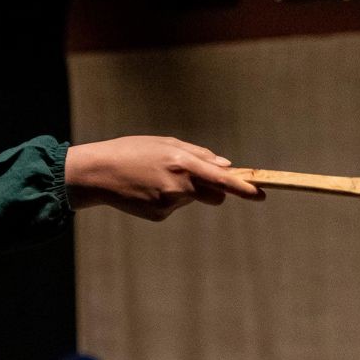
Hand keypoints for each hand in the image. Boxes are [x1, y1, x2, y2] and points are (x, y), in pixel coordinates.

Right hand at [65, 136, 263, 220]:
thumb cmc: (132, 151)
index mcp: (182, 163)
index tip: (261, 195)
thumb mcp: (165, 143)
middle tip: (190, 177)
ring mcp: (169, 203)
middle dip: (213, 190)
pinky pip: (174, 208)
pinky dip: (166, 200)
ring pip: (191, 199)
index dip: (244, 189)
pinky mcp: (159, 215)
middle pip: (214, 196)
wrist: (98, 173)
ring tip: (155, 178)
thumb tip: (226, 164)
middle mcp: (178, 185)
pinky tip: (146, 190)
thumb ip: (198, 154)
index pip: (222, 180)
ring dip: (183, 191)